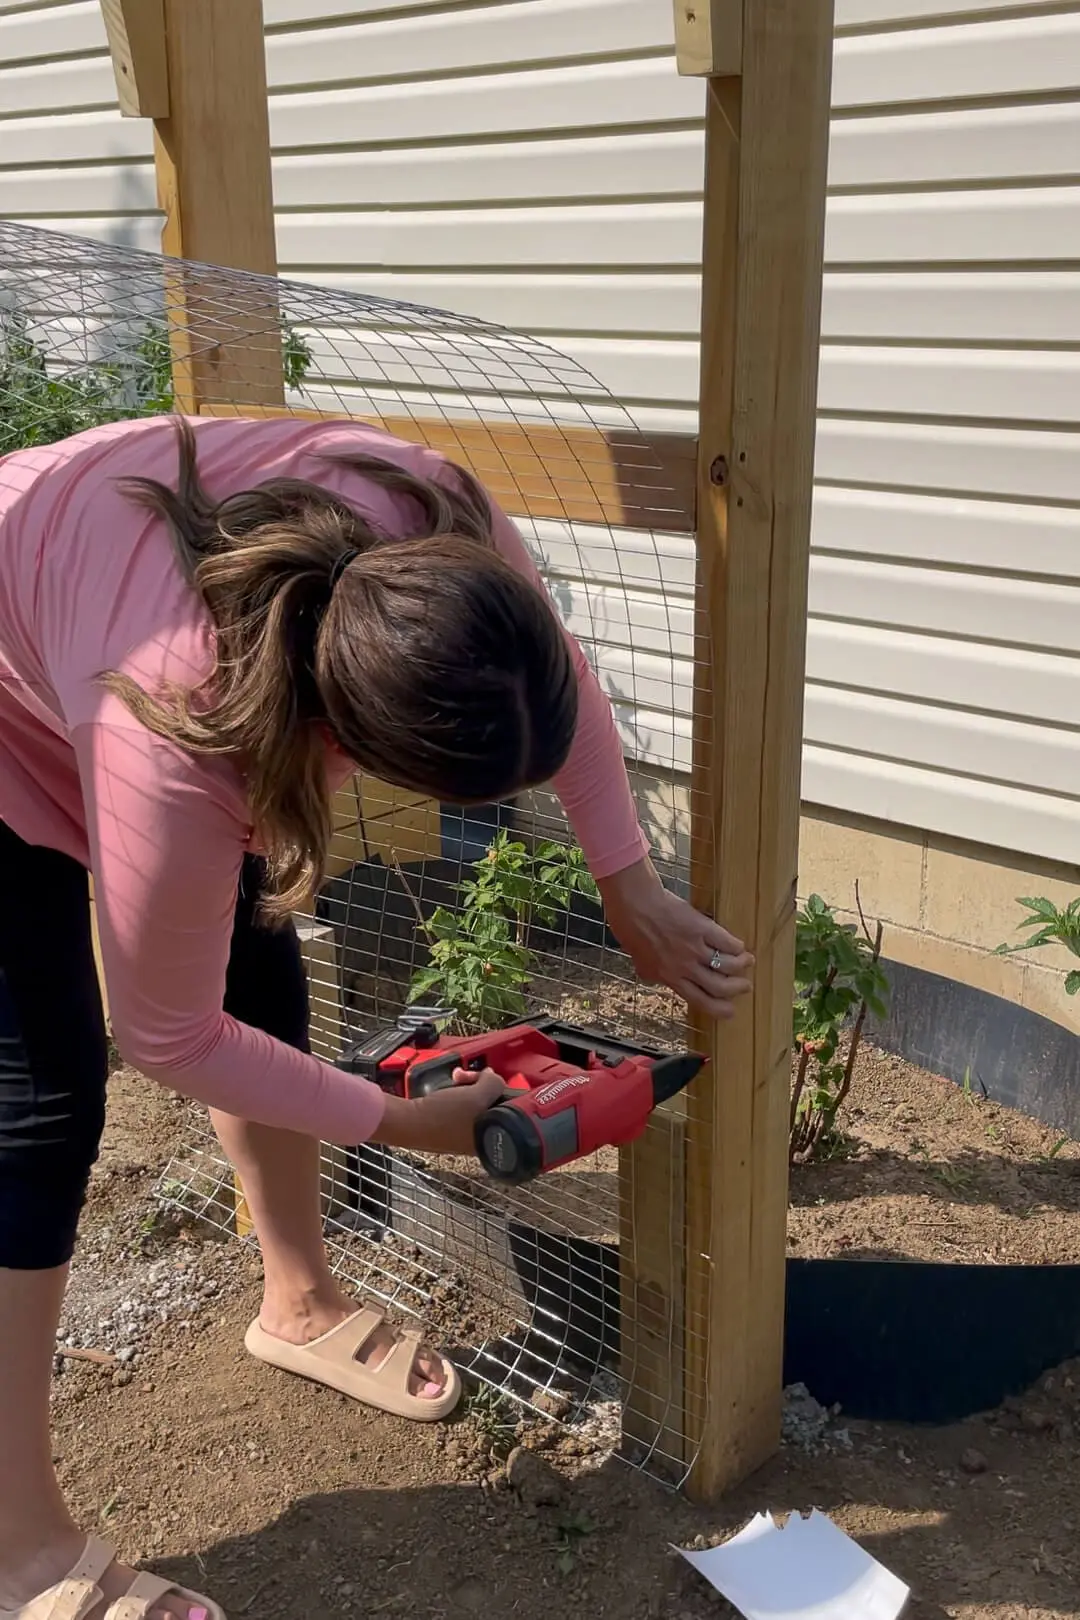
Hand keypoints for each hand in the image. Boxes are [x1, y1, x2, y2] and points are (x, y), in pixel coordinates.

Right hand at [371, 1069, 505, 1155]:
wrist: (408, 1122)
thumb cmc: (442, 1117)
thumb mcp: (477, 1097)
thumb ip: (494, 1084)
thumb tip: (494, 1077)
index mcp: (494, 1138)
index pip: (510, 1108)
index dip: (500, 1088)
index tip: (489, 1079)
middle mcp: (482, 1138)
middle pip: (493, 1102)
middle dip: (482, 1083)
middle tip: (470, 1077)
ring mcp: (467, 1132)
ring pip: (478, 1099)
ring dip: (469, 1083)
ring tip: (457, 1077)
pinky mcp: (453, 1125)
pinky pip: (464, 1102)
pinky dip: (459, 1090)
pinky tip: (452, 1084)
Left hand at [596, 857, 753, 1020]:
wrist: (635, 905)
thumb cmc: (632, 929)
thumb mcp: (641, 961)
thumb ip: (653, 973)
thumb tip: (657, 979)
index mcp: (670, 978)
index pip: (701, 1001)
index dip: (720, 1009)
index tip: (730, 1010)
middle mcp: (685, 968)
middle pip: (720, 987)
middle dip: (737, 989)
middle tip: (745, 986)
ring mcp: (695, 948)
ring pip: (728, 965)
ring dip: (742, 965)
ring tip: (747, 961)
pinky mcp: (702, 928)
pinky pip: (727, 942)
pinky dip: (737, 946)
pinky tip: (739, 945)